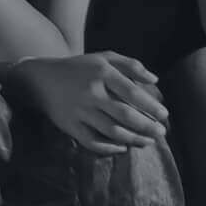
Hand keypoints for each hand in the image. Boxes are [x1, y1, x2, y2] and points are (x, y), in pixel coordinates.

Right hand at [17, 52, 166, 154]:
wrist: (41, 79)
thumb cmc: (80, 68)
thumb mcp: (104, 58)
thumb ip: (131, 65)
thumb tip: (155, 80)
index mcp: (102, 73)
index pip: (132, 92)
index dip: (151, 106)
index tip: (164, 115)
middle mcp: (91, 92)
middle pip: (124, 115)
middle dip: (146, 126)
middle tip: (161, 133)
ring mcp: (79, 111)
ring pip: (111, 130)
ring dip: (133, 139)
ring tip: (147, 142)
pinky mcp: (69, 125)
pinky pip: (92, 142)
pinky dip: (109, 148)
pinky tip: (123, 147)